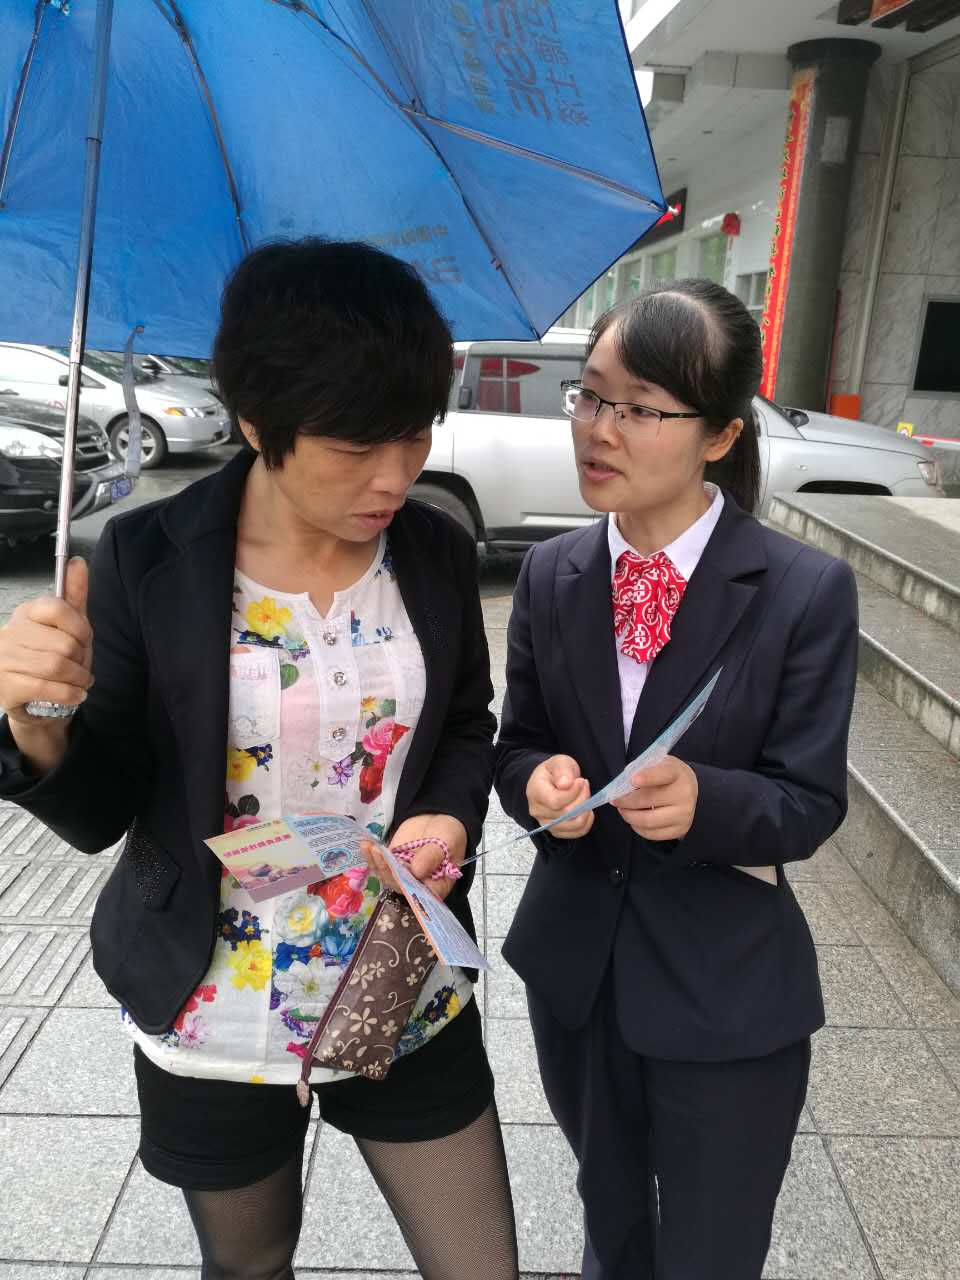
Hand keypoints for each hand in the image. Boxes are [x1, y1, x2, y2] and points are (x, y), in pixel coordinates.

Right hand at [0, 558, 92, 725]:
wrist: (33, 699)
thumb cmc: (52, 659)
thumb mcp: (68, 627)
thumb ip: (74, 596)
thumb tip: (78, 562)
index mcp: (27, 614)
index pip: (56, 608)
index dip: (80, 627)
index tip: (85, 640)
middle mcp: (11, 634)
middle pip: (63, 643)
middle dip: (82, 659)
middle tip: (83, 667)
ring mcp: (5, 660)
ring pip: (56, 666)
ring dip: (79, 678)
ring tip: (82, 681)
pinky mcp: (6, 687)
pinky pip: (46, 688)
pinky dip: (69, 693)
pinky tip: (76, 694)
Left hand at [363, 814, 467, 901]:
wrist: (437, 817)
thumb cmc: (449, 833)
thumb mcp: (447, 841)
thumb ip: (433, 855)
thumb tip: (417, 871)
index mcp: (438, 886)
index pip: (425, 897)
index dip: (413, 891)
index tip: (403, 876)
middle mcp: (419, 885)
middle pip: (402, 887)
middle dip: (390, 873)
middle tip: (382, 855)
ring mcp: (403, 875)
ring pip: (388, 877)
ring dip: (377, 863)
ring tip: (371, 847)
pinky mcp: (392, 864)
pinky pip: (380, 865)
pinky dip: (371, 856)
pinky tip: (366, 845)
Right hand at [526, 754, 594, 839]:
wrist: (550, 782)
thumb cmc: (554, 771)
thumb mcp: (559, 762)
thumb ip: (562, 770)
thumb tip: (565, 785)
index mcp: (535, 792)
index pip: (555, 801)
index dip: (573, 793)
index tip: (581, 781)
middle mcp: (537, 811)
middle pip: (566, 814)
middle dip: (582, 799)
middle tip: (585, 786)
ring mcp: (546, 823)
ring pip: (573, 825)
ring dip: (586, 810)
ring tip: (586, 797)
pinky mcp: (557, 831)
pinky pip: (577, 832)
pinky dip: (587, 821)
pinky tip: (586, 809)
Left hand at [612, 756, 697, 840]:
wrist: (688, 788)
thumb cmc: (666, 775)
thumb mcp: (656, 763)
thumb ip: (640, 768)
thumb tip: (623, 781)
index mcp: (677, 773)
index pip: (663, 774)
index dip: (648, 777)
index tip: (633, 780)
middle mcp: (684, 794)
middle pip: (648, 800)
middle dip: (625, 801)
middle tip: (614, 800)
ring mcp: (684, 814)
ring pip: (648, 820)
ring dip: (629, 816)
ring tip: (622, 809)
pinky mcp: (680, 829)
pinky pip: (652, 834)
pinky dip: (637, 827)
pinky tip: (634, 819)